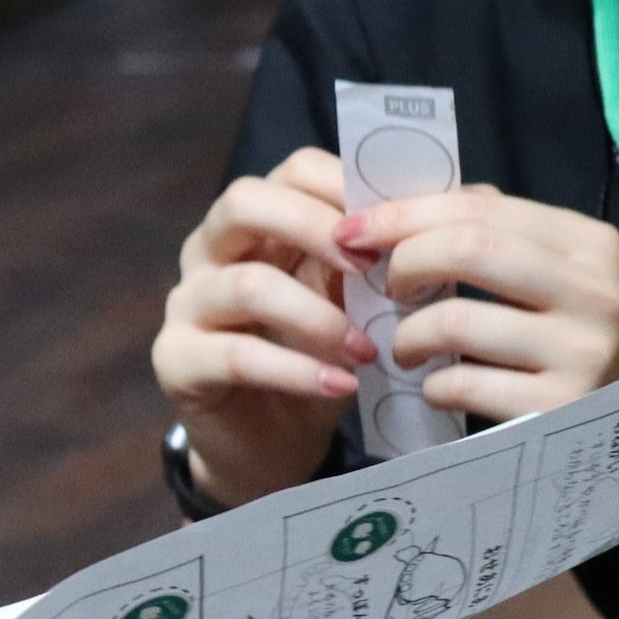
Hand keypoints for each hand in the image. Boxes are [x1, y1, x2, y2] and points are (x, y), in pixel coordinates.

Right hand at [154, 148, 364, 505]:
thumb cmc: (317, 362)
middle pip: (245, 202)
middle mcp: (209, 250)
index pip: (293, 171)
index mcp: (256, 223)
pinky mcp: (176, 359)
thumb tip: (442, 217)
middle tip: (374, 269)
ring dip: (317, 316)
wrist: (270, 447)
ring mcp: (186, 303)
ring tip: (366, 350)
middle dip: (316, 228)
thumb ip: (373, 266)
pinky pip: (237, 355)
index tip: (396, 225)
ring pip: (244, 283)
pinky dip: (298, 370)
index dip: (345, 188)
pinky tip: (341, 386)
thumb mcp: (352, 307)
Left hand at [339, 187, 618, 424]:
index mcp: (591, 244)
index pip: (481, 208)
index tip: (351, 230)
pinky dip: (431, 384)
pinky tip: (435, 386)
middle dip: (404, 263)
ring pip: (456, 320)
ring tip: (404, 347)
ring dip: (408, 334)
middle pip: (469, 250)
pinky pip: (463, 384)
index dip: (405, 215)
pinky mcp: (557, 411)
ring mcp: (582, 354)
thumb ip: (496, 234)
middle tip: (383, 288)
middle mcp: (595, 293)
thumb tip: (405, 207)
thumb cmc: (574, 340)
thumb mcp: (558, 277)